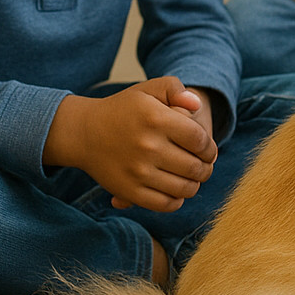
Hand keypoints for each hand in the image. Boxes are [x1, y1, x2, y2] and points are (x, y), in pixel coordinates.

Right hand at [46, 77, 218, 212]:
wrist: (85, 132)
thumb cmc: (124, 109)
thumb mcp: (149, 89)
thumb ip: (177, 90)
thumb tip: (196, 105)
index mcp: (157, 119)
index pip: (200, 141)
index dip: (209, 148)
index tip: (207, 150)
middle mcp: (148, 146)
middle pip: (195, 167)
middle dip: (206, 168)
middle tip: (203, 166)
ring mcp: (138, 172)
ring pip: (184, 189)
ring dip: (194, 185)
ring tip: (191, 178)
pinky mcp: (128, 191)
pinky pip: (164, 204)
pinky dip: (176, 201)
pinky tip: (175, 190)